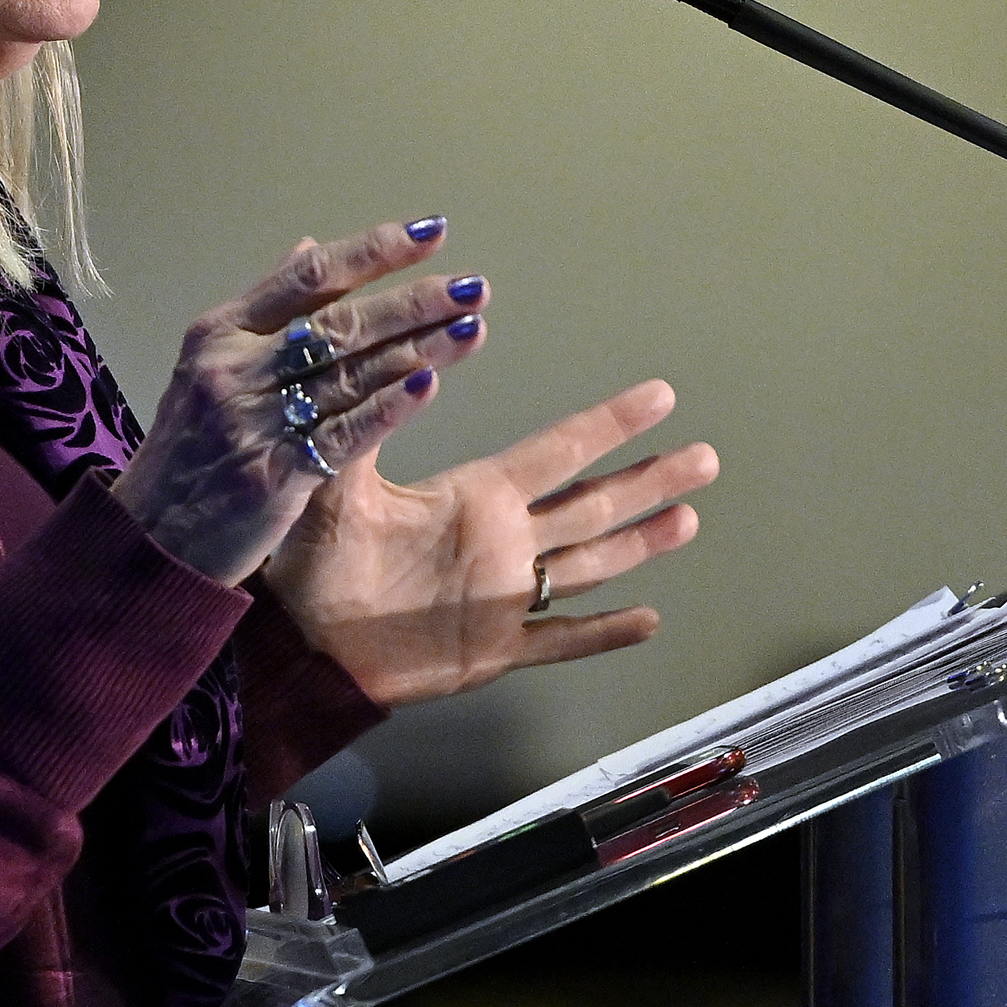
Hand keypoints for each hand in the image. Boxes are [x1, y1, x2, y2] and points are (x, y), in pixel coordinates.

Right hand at [111, 217, 491, 584]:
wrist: (147, 539)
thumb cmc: (188, 448)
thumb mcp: (206, 366)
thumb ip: (264, 311)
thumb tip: (311, 247)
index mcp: (219, 332)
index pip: (308, 278)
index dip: (373, 251)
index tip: (430, 233)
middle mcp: (235, 369)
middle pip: (340, 324)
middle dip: (414, 302)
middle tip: (473, 287)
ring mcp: (254, 422)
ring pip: (351, 374)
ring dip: (420, 349)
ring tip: (473, 327)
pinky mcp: (274, 476)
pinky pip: (344, 433)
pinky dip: (389, 408)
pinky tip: (430, 386)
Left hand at [261, 379, 719, 709]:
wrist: (300, 641)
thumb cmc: (314, 559)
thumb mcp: (339, 481)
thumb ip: (371, 417)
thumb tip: (409, 356)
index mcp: (477, 496)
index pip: (559, 451)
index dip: (611, 423)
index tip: (658, 394)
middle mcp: (503, 540)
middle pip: (594, 505)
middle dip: (649, 480)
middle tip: (705, 455)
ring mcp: (505, 597)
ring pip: (590, 566)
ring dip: (641, 544)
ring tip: (690, 518)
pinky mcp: (493, 650)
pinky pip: (559, 641)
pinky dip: (602, 634)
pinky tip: (647, 621)